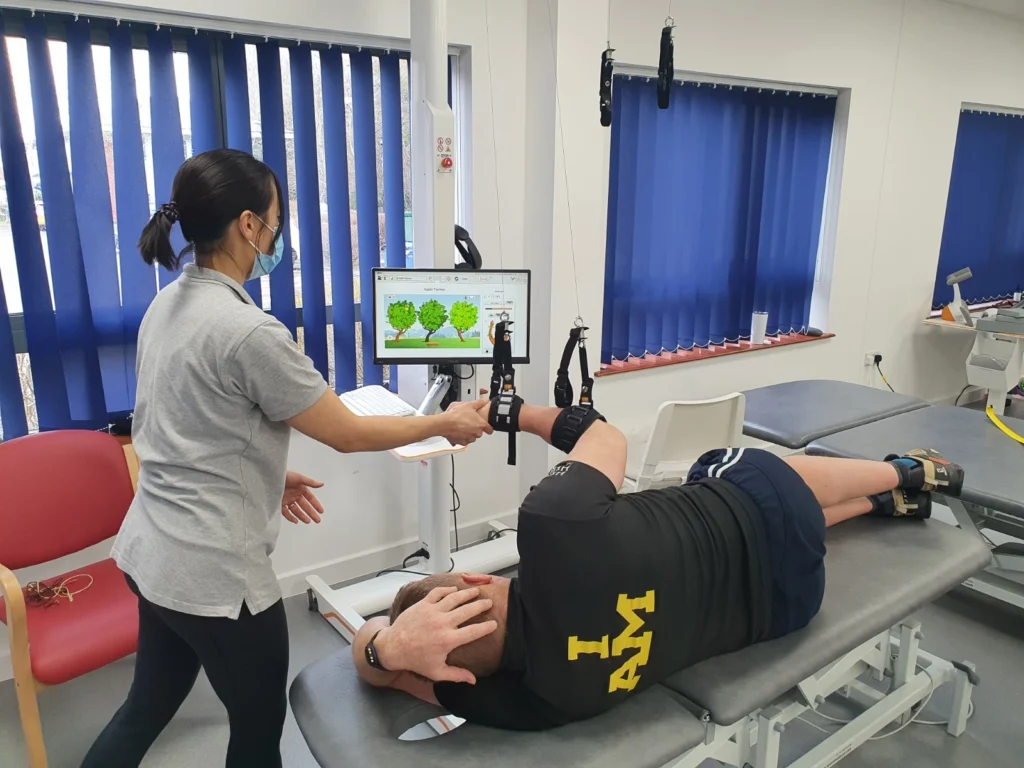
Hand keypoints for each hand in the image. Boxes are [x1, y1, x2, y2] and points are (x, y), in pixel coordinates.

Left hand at [282, 471, 324, 523]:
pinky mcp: (279, 504)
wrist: (269, 478)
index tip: (321, 512)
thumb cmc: (284, 476)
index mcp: (300, 488)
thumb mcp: (299, 478)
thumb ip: (311, 483)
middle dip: (311, 513)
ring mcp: (287, 500)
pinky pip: (286, 513)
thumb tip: (322, 484)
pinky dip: (291, 517)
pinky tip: (296, 521)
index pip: (310, 498)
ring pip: (296, 510)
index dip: (316, 505)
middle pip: (305, 506)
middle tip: (317, 520)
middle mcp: (294, 495)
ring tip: (308, 521)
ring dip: (302, 516)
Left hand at [375, 586, 497, 683]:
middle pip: (467, 610)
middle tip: (489, 602)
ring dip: (467, 594)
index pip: (474, 631)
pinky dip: (447, 590)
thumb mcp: (437, 672)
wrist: (393, 647)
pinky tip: (454, 589)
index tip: (494, 623)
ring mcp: (433, 611)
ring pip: (454, 598)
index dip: (487, 627)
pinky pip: (438, 593)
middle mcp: (443, 623)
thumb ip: (456, 675)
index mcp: (449, 640)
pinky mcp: (423, 604)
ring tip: (476, 591)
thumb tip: (473, 681)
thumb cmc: (416, 660)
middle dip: (480, 605)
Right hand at [440, 401, 492, 445]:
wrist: (445, 423)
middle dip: (475, 429)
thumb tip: (485, 401)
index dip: (488, 428)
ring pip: (472, 438)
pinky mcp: (461, 442)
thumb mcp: (469, 405)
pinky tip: (457, 432)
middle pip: (479, 433)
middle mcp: (476, 433)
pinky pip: (464, 441)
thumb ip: (479, 403)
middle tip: (468, 422)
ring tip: (462, 426)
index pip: (489, 430)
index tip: (486, 427)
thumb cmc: (457, 415)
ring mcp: (469, 438)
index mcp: (480, 424)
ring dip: (468, 434)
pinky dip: (461, 438)